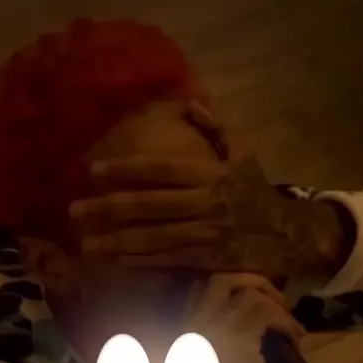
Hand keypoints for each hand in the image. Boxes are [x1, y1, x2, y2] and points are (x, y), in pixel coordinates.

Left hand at [68, 104, 345, 280]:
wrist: (288, 234)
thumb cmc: (257, 191)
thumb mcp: (244, 152)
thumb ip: (216, 127)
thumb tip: (187, 102)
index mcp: (212, 173)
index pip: (162, 169)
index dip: (126, 169)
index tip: (92, 171)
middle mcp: (206, 203)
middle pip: (150, 205)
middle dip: (109, 208)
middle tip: (74, 211)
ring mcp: (205, 234)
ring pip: (153, 237)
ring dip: (116, 240)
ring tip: (85, 243)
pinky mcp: (206, 260)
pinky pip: (167, 260)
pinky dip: (139, 261)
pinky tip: (114, 260)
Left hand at [184, 273, 303, 362]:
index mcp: (237, 335)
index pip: (268, 311)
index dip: (288, 322)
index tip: (298, 341)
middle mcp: (214, 319)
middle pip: (247, 290)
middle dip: (272, 298)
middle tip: (284, 314)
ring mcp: (194, 320)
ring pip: (218, 283)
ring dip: (242, 284)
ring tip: (257, 297)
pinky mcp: (179, 327)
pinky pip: (196, 297)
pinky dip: (216, 295)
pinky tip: (227, 308)